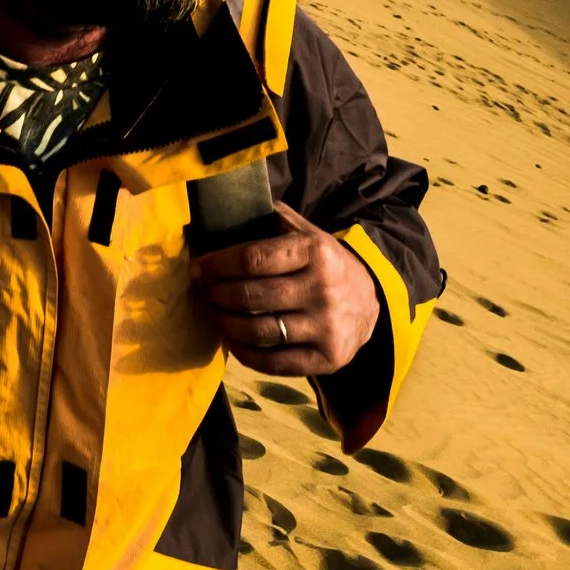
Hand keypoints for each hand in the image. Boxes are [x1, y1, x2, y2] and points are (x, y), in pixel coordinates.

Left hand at [192, 202, 380, 376]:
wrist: (371, 303)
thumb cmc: (326, 265)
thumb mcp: (310, 234)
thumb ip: (276, 220)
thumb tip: (230, 207)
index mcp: (316, 252)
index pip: (253, 259)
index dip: (218, 264)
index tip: (198, 268)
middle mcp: (323, 289)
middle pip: (251, 296)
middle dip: (218, 294)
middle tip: (205, 292)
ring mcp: (327, 327)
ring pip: (259, 331)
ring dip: (227, 324)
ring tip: (216, 314)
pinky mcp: (328, 358)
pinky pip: (275, 362)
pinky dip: (246, 354)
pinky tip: (234, 342)